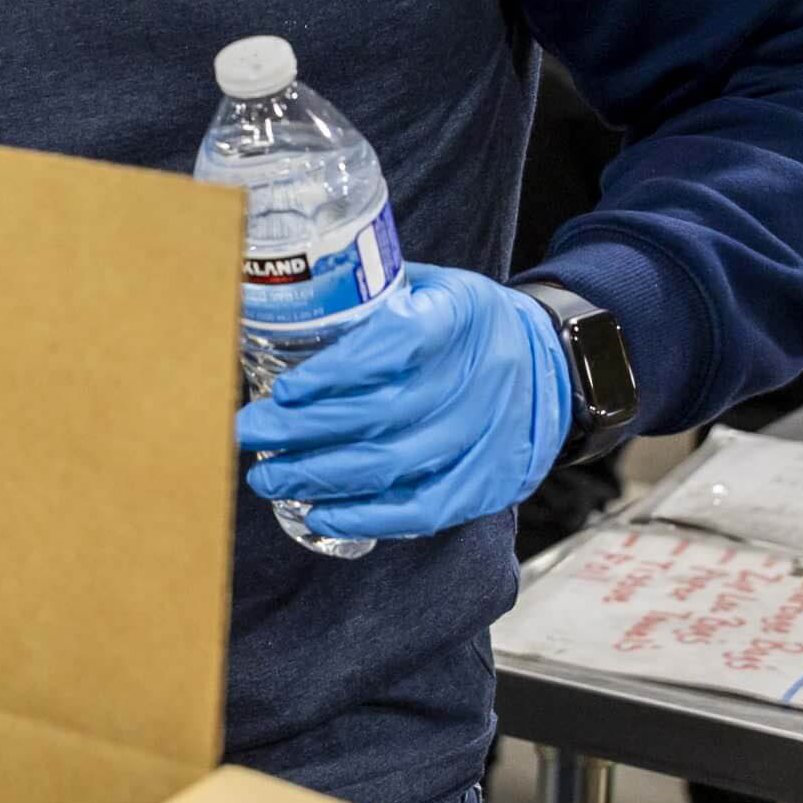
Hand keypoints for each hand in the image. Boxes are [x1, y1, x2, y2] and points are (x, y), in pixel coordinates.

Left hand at [234, 266, 573, 542]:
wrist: (554, 362)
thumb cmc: (465, 321)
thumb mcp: (430, 285)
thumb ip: (371, 297)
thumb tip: (280, 304)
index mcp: (460, 316)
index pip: (397, 346)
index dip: (338, 372)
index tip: (285, 389)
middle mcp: (479, 377)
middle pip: (384, 413)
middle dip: (303, 430)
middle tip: (247, 433)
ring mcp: (490, 434)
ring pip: (397, 465)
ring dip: (322, 477)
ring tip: (267, 477)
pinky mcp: (492, 480)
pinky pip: (426, 508)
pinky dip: (369, 517)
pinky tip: (322, 513)